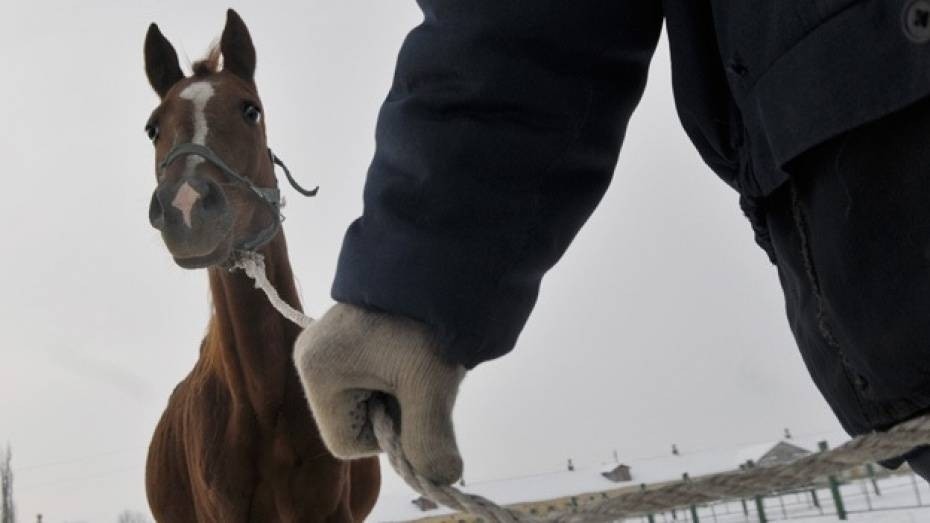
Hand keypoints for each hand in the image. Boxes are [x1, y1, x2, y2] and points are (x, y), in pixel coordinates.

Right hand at [293, 303, 465, 483]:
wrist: (435, 259)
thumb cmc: (425, 319)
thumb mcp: (431, 383)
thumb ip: (431, 438)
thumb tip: (443, 477)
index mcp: (317, 372)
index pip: (348, 444)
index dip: (388, 437)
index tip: (415, 401)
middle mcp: (310, 358)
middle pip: (354, 421)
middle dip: (394, 411)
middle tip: (422, 375)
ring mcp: (323, 344)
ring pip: (364, 400)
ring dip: (398, 391)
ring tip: (419, 357)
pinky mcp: (342, 335)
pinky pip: (366, 376)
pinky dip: (395, 374)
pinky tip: (412, 350)